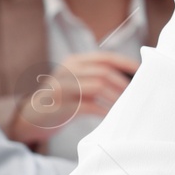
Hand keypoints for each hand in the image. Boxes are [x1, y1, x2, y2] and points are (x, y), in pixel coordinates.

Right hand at [10, 51, 137, 144]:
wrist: (31, 118)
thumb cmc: (64, 100)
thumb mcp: (77, 82)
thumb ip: (97, 76)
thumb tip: (133, 78)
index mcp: (73, 62)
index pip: (105, 57)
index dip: (126, 63)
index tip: (142, 72)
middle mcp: (66, 71)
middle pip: (104, 72)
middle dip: (124, 84)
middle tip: (135, 95)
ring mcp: (61, 88)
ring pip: (98, 87)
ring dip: (116, 98)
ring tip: (125, 106)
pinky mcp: (59, 107)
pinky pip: (89, 106)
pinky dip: (104, 111)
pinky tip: (112, 116)